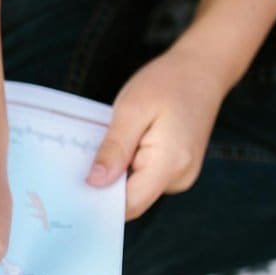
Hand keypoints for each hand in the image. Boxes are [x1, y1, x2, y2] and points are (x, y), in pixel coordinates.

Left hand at [86, 44, 229, 218]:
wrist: (203, 69)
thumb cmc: (167, 83)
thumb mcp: (131, 110)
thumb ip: (114, 149)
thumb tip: (94, 183)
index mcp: (170, 165)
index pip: (130, 205)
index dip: (100, 202)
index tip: (72, 192)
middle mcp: (179, 178)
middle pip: (132, 199)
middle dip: (105, 187)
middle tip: (80, 164)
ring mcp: (180, 175)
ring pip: (137, 189)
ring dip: (116, 174)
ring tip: (105, 146)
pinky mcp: (176, 169)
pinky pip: (145, 177)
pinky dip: (128, 166)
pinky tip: (121, 146)